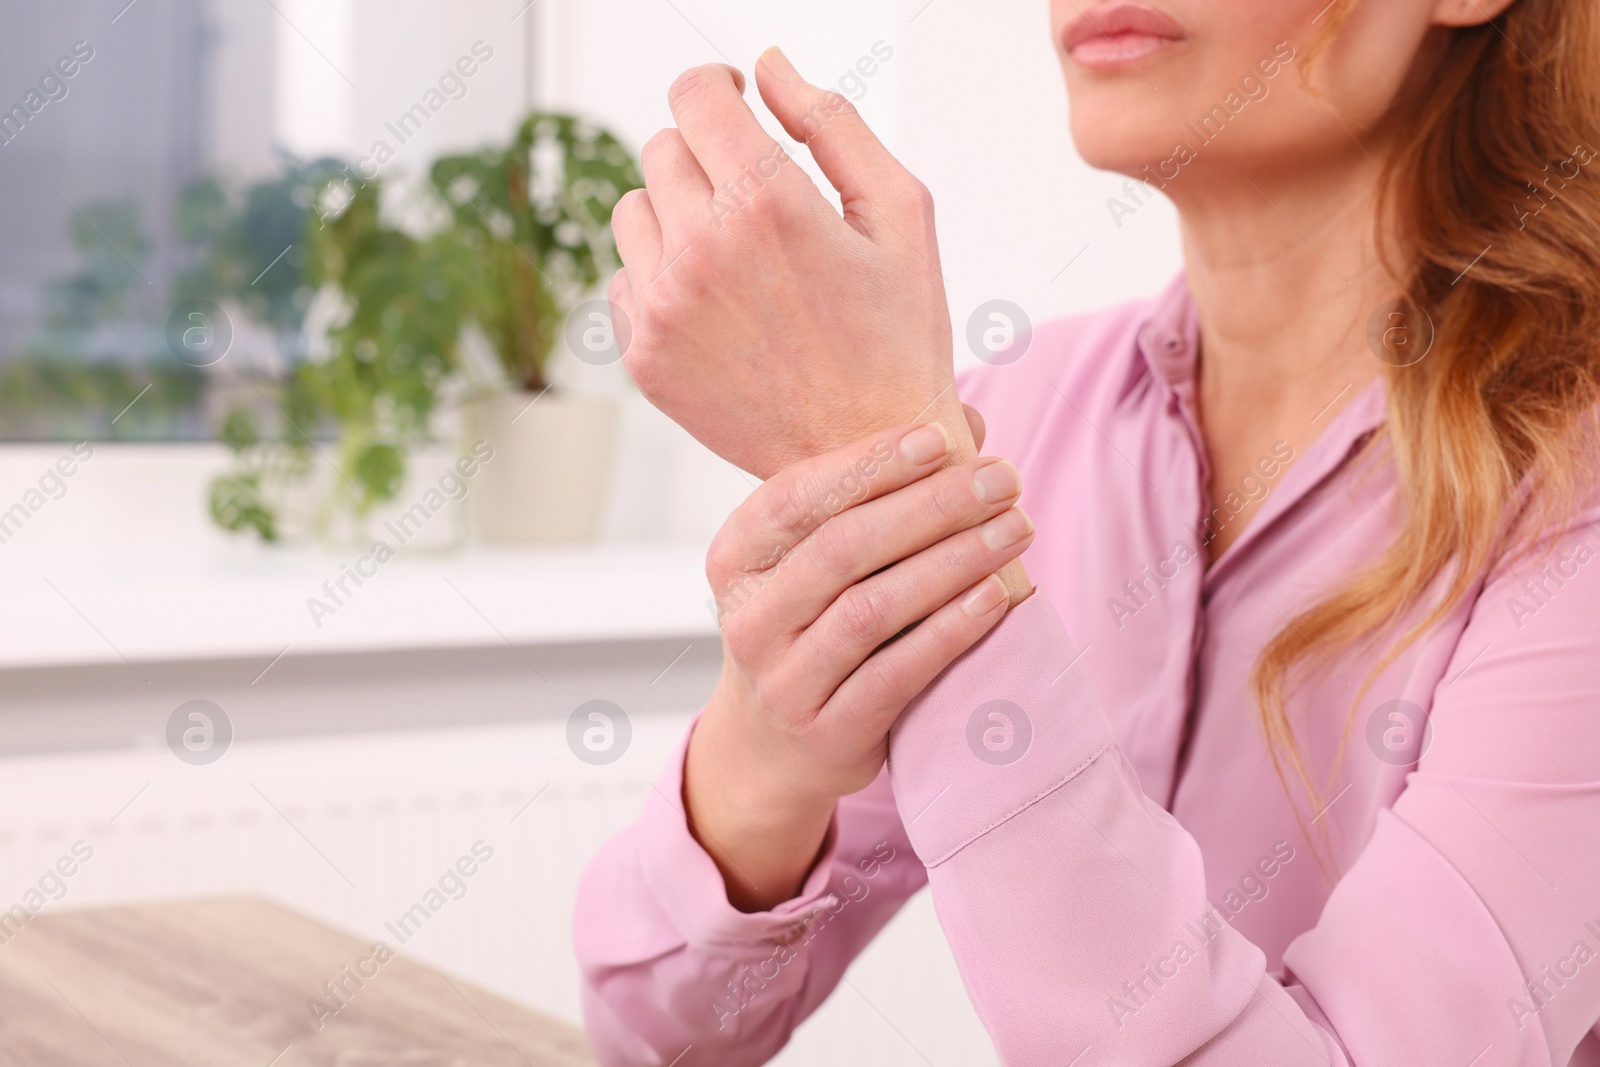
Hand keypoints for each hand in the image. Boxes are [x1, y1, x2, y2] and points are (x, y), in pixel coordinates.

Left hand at [610, 48, 1027, 600]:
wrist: (870, 459)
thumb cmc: (897, 335)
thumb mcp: (901, 214)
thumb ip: (833, 124)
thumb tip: (767, 68)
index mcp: (766, 204)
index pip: (694, 96)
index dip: (716, 87)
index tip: (734, 105)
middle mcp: (701, 251)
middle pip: (662, 148)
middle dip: (707, 157)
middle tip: (755, 200)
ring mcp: (664, 309)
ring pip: (634, 211)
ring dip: (676, 215)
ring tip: (736, 258)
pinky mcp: (645, 358)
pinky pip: (625, 279)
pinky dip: (662, 279)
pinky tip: (719, 309)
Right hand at [685, 418, 1033, 909]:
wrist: (771, 749)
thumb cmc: (809, 628)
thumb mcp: (811, 562)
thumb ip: (875, 495)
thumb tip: (968, 426)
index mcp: (735, 558)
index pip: (795, 497)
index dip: (867, 465)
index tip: (938, 439)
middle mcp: (748, 618)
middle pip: (842, 549)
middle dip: (931, 507)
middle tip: (1001, 479)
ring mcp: (783, 681)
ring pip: (871, 610)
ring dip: (952, 563)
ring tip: (1013, 529)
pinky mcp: (827, 732)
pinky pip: (896, 673)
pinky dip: (950, 630)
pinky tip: (995, 596)